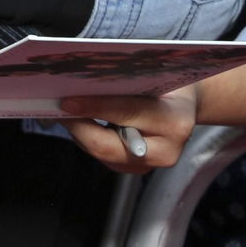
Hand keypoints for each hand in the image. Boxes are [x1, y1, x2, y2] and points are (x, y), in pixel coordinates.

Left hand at [64, 84, 202, 173]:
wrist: (187, 106)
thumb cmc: (169, 83)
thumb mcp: (154, 76)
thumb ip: (125, 82)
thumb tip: (83, 82)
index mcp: (174, 122)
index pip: (126, 113)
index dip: (93, 106)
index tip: (66, 101)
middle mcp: (165, 151)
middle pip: (107, 145)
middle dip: (78, 126)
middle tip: (57, 107)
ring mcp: (150, 166)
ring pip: (101, 153)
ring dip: (80, 132)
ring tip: (66, 111)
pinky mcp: (137, 171)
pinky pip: (104, 156)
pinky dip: (89, 138)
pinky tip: (81, 121)